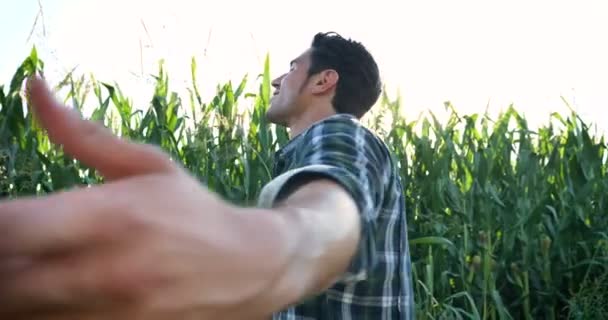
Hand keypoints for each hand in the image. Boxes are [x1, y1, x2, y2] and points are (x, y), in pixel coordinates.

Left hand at [0, 76, 287, 318]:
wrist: (250, 266)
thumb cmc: (193, 210)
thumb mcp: (148, 165)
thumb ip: (82, 133)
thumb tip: (32, 86)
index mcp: (113, 214)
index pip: (9, 228)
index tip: (2, 217)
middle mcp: (110, 269)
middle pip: (6, 281)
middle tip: (15, 243)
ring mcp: (115, 312)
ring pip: (23, 313)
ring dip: (14, 290)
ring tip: (30, 267)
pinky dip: (40, 311)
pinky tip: (50, 291)